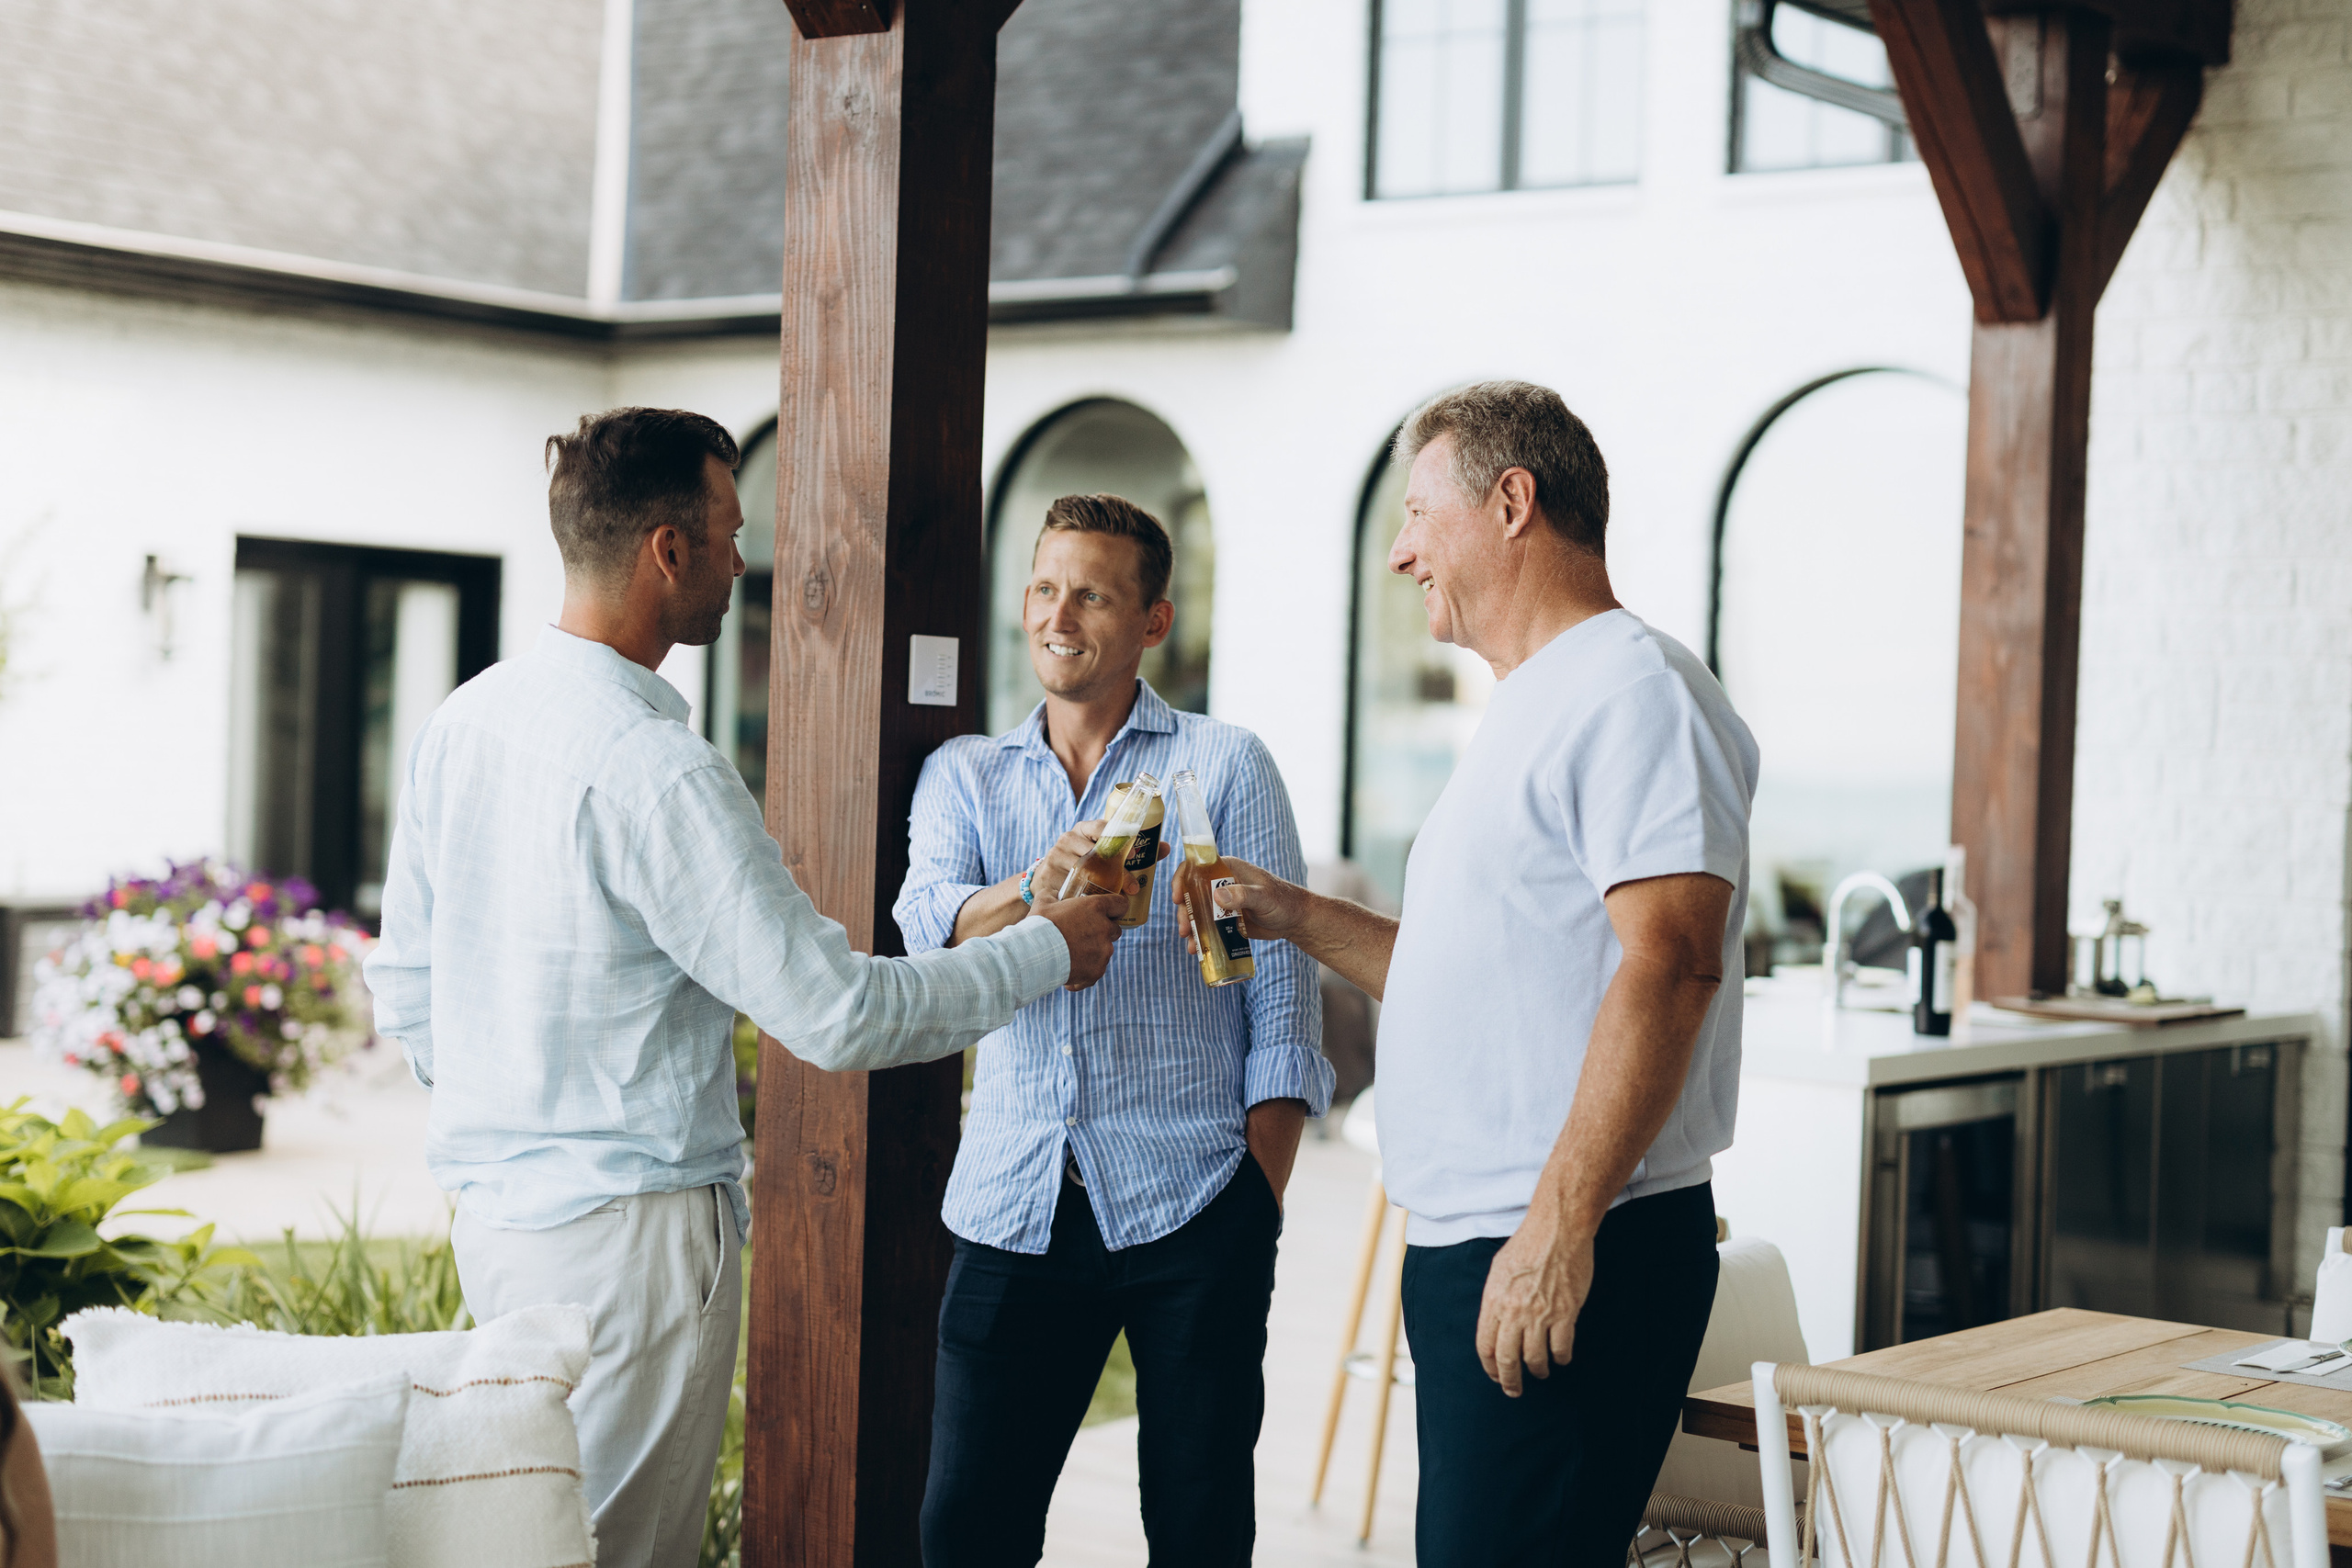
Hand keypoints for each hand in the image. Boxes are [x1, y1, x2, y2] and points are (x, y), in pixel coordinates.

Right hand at [1033, 890, 1126, 989]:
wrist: (1033, 955)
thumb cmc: (1039, 925)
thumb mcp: (1043, 901)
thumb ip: (1053, 894)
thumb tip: (1054, 893)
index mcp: (1095, 907)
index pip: (1120, 904)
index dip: (1116, 908)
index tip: (1110, 913)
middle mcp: (1104, 929)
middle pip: (1114, 930)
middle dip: (1103, 932)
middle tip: (1083, 935)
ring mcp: (1103, 951)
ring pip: (1105, 951)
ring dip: (1093, 953)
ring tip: (1071, 955)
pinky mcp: (1097, 970)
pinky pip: (1095, 970)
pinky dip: (1085, 971)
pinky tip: (1068, 971)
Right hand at [1036, 819, 1166, 902]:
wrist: (1048, 879)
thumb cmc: (1083, 863)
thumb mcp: (1102, 853)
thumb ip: (1132, 850)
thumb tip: (1165, 847)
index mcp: (1085, 829)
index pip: (1102, 826)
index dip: (1119, 837)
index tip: (1135, 851)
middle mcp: (1069, 838)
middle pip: (1096, 852)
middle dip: (1118, 871)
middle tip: (1133, 888)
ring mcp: (1057, 855)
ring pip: (1084, 870)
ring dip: (1103, 886)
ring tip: (1117, 899)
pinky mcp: (1049, 873)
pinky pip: (1070, 885)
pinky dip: (1083, 895)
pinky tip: (1093, 905)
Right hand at [1170, 855, 1308, 954]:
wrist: (1296, 921)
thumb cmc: (1284, 902)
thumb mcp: (1264, 897)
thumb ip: (1244, 894)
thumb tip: (1218, 896)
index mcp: (1228, 869)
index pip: (1197, 867)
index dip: (1182, 879)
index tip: (1176, 897)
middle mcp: (1221, 883)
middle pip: (1192, 893)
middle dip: (1184, 911)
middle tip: (1184, 928)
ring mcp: (1222, 903)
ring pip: (1197, 911)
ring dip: (1189, 925)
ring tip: (1190, 942)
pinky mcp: (1225, 919)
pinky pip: (1207, 926)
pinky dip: (1199, 936)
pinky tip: (1196, 948)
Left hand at [1474, 1222, 1594, 1396]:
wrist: (1557, 1230)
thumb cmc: (1527, 1245)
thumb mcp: (1498, 1270)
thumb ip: (1495, 1299)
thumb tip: (1495, 1322)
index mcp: (1493, 1301)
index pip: (1485, 1345)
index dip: (1489, 1366)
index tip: (1494, 1375)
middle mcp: (1513, 1312)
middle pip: (1507, 1358)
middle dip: (1509, 1380)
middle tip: (1513, 1390)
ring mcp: (1540, 1315)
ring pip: (1535, 1358)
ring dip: (1538, 1370)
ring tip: (1541, 1372)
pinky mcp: (1565, 1314)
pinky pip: (1561, 1348)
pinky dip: (1561, 1358)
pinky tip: (1561, 1357)